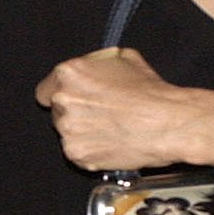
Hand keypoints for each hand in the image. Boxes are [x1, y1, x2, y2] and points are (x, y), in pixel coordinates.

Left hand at [35, 49, 213, 172]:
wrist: (168, 123)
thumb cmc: (150, 91)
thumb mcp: (124, 59)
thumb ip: (99, 64)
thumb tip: (96, 67)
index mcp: (69, 74)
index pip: (45, 89)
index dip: (60, 94)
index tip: (72, 99)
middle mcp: (63, 102)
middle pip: (57, 112)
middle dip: (74, 113)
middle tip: (101, 114)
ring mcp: (68, 131)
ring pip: (68, 133)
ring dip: (83, 132)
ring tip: (111, 129)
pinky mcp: (78, 155)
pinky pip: (79, 153)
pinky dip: (92, 150)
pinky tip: (112, 142)